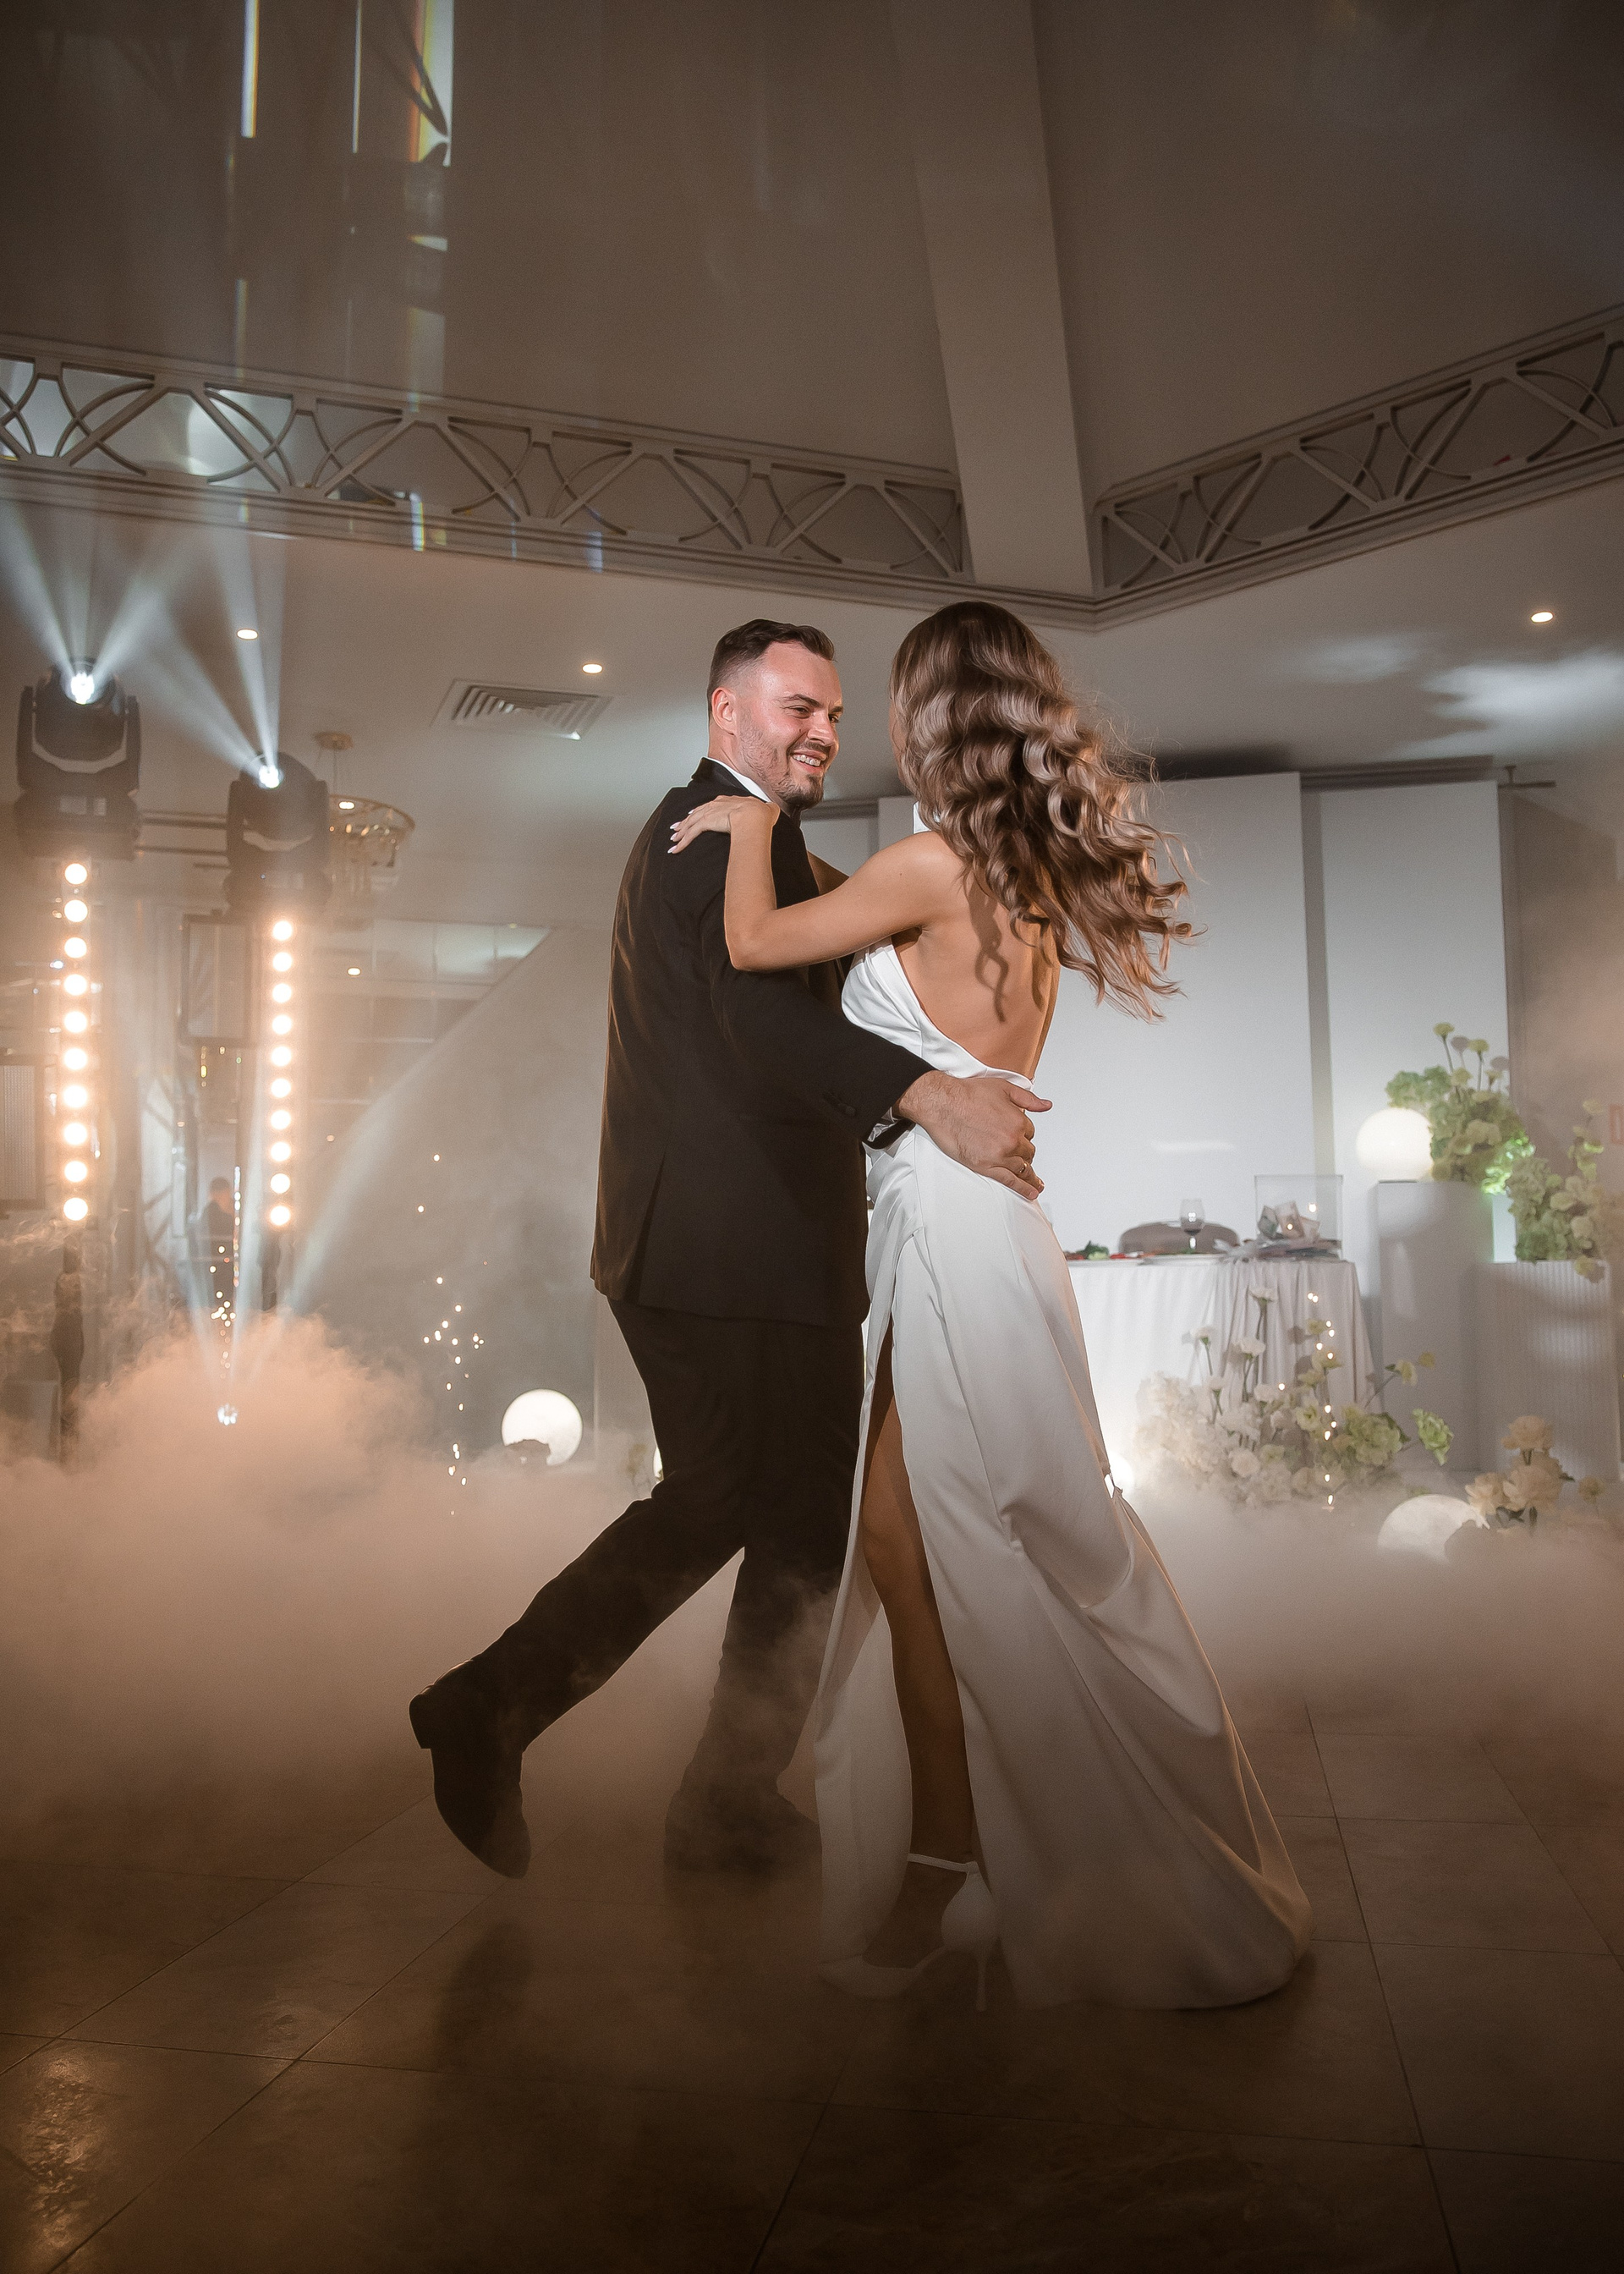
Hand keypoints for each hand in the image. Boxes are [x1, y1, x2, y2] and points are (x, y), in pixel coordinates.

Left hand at [668, 796, 774, 852]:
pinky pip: (691, 833)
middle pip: (698, 812)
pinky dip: (683, 841)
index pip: (712, 805)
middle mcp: (718, 804)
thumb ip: (767, 810)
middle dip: (687, 821)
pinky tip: (677, 848)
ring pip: (691, 822)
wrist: (756, 816)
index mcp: (731, 801)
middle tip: (677, 828)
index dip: (703, 811)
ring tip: (674, 840)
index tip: (696, 814)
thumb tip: (772, 811)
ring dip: (682, 832)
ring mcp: (711, 813)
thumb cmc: (763, 814)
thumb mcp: (767, 809)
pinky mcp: (707, 822)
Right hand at [895, 1070, 1051, 1194]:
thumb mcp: (1004, 1088)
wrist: (943, 1104)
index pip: (1029, 1133)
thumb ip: (1028, 1099)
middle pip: (1028, 1152)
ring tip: (1036, 1183)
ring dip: (1030, 1175)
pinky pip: (1009, 1181)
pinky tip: (1031, 1192)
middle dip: (1024, 1152)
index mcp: (1018, 1122)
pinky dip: (1023, 1188)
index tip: (1015, 1134)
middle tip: (1019, 1154)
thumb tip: (1046, 1106)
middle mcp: (1012, 1140)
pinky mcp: (985, 1166)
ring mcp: (999, 1156)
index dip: (1022, 1133)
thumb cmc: (968, 1094)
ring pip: (1022, 1168)